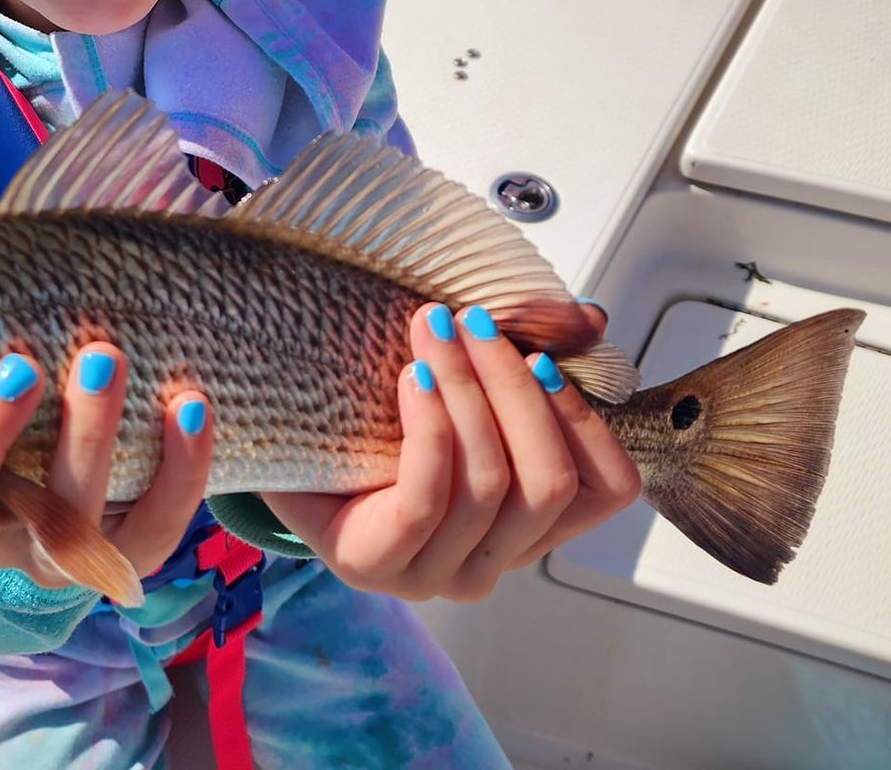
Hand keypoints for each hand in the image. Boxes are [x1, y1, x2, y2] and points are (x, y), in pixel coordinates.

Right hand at [0, 186, 214, 591]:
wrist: (111, 397)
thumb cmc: (10, 351)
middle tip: (18, 367)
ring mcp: (51, 548)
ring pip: (61, 530)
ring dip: (85, 442)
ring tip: (104, 356)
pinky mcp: (127, 549)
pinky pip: (152, 529)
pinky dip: (177, 471)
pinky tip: (187, 403)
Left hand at [263, 301, 640, 602]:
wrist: (284, 447)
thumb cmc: (380, 419)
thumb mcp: (465, 382)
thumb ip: (528, 356)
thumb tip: (588, 317)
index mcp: (528, 523)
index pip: (606, 491)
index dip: (585, 421)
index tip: (541, 355)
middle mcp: (492, 559)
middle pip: (546, 482)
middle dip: (515, 389)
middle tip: (474, 321)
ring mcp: (436, 573)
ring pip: (489, 485)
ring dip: (467, 390)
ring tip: (434, 331)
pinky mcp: (378, 565)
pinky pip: (428, 498)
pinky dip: (430, 426)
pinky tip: (414, 377)